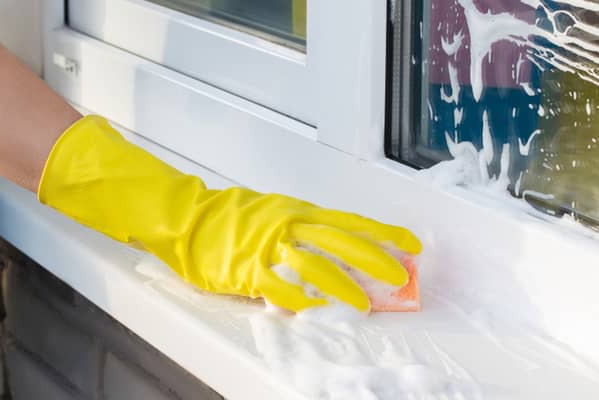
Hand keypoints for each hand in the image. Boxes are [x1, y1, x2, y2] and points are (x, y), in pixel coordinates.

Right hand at [39, 116, 421, 311]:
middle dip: (374, 260)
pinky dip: (300, 300)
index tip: (411, 244)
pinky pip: (279, 288)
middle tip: (399, 277)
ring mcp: (268, 246)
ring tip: (364, 304)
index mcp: (298, 210)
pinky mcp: (248, 269)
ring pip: (316, 267)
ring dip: (343, 287)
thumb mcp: (272, 212)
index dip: (383, 233)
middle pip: (342, 242)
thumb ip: (301, 228)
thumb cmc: (228, 216)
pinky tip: (315, 311)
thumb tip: (334, 246)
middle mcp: (289, 224)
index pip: (350, 221)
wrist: (187, 218)